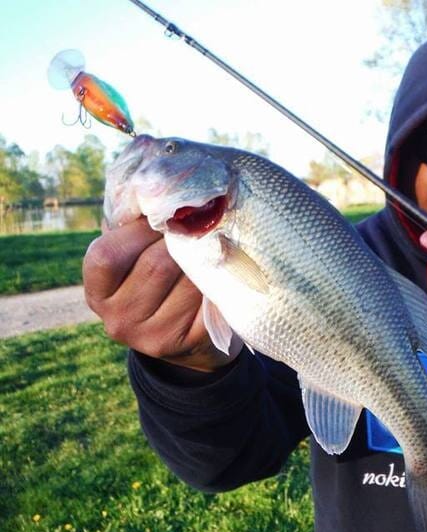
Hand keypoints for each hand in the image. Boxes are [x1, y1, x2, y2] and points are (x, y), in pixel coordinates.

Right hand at [83, 217, 242, 371]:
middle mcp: (118, 320)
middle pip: (157, 264)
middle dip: (183, 239)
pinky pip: (210, 300)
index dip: (139, 230)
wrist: (185, 336)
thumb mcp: (134, 255)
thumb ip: (134, 226)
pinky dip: (220, 280)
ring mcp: (151, 337)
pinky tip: (222, 273)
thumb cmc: (157, 279)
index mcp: (98, 292)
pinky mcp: (187, 343)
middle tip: (199, 227)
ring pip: (190, 280)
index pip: (107, 255)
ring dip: (207, 258)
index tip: (162, 218)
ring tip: (213, 248)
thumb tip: (158, 187)